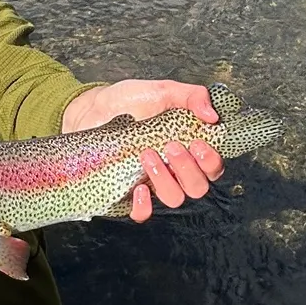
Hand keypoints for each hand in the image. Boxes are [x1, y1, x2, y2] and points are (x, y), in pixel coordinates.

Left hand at [61, 80, 223, 222]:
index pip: (212, 167)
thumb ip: (192, 96)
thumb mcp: (163, 91)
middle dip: (188, 169)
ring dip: (165, 180)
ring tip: (146, 155)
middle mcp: (174, 170)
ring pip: (173, 199)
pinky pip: (142, 213)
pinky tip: (139, 188)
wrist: (93, 108)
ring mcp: (152, 183)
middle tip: (170, 146)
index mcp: (187, 148)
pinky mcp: (128, 192)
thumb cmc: (130, 100)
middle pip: (197, 188)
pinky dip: (144, 206)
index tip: (197, 143)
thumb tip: (211, 115)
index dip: (211, 161)